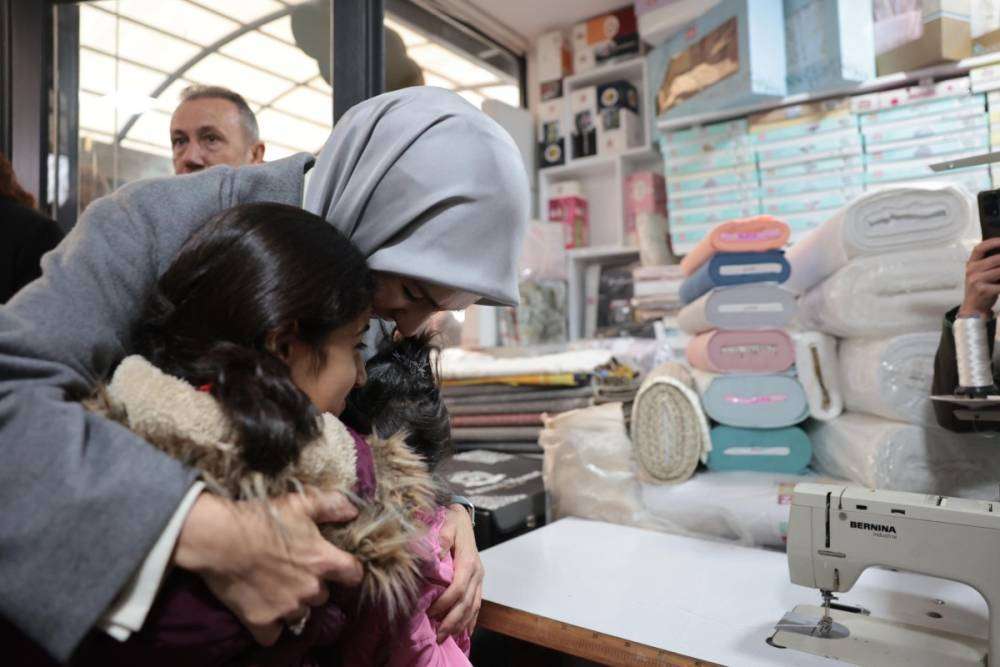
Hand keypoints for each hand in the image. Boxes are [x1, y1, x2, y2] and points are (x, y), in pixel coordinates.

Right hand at [173, 488, 361, 645]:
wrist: (219, 538)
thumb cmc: (261, 517)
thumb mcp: (300, 502)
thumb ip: (331, 505)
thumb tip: (352, 511)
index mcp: (323, 561)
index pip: (353, 574)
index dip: (348, 570)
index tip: (337, 567)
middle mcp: (310, 589)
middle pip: (323, 596)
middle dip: (313, 586)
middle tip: (294, 572)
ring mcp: (286, 607)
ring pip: (301, 614)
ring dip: (293, 606)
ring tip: (277, 590)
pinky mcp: (262, 621)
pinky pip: (274, 635)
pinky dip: (270, 627)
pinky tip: (263, 612)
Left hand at [428, 504, 483, 641]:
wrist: (462, 517)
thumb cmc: (452, 521)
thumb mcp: (447, 524)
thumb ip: (444, 538)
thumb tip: (437, 552)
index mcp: (468, 561)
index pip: (458, 588)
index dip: (445, 603)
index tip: (430, 613)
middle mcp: (477, 572)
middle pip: (466, 602)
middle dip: (452, 621)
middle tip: (438, 636)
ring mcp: (479, 578)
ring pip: (473, 606)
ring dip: (461, 624)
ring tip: (447, 636)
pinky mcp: (478, 581)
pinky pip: (478, 603)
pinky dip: (472, 618)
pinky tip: (465, 630)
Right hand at [959, 238, 999, 317]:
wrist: (973, 307)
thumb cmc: (980, 288)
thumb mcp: (979, 274)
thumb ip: (988, 264)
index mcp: (970, 264)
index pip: (979, 248)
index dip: (992, 242)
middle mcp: (971, 271)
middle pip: (995, 259)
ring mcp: (976, 280)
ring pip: (999, 271)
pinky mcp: (983, 290)